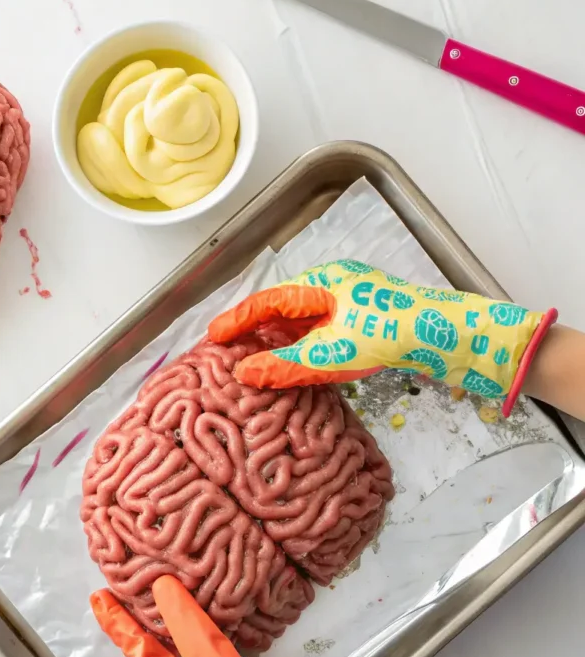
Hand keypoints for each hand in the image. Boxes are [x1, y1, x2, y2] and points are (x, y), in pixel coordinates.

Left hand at [91, 575, 397, 656]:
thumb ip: (182, 619)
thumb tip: (159, 585)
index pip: (132, 646)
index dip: (115, 618)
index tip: (98, 595)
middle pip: (151, 644)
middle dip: (141, 614)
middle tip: (129, 577)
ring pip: (176, 643)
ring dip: (170, 617)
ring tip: (159, 583)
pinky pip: (201, 643)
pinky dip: (197, 623)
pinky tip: (198, 601)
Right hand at [209, 260, 556, 417]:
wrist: (445, 335)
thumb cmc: (388, 334)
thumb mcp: (331, 354)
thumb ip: (285, 364)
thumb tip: (244, 372)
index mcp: (321, 283)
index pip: (267, 300)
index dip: (237, 319)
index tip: (212, 335)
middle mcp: (333, 286)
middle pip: (281, 307)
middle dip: (253, 329)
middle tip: (226, 350)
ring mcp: (349, 300)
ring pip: (301, 319)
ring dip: (276, 339)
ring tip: (251, 360)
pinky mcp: (363, 318)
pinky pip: (320, 328)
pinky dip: (300, 344)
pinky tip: (292, 362)